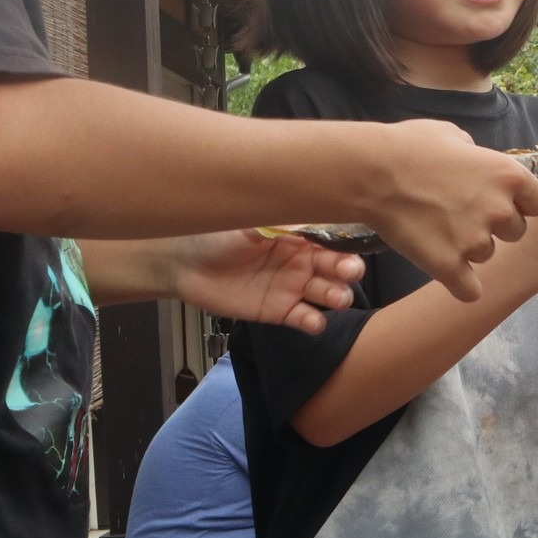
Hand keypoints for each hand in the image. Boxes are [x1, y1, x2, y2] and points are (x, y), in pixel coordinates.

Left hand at [164, 230, 364, 332]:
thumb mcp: (249, 223)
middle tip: (347, 272)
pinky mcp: (280, 312)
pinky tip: (312, 320)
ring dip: (338, 296)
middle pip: (337, 268)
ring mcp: (293, 288)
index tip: (352, 248)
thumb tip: (312, 214)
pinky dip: (314, 322)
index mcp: (299, 237)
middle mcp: (302, 262)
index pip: (332, 240)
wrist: (186, 265)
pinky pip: (306, 319)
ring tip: (333, 298)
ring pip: (328, 294)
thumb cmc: (216, 236)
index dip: (345, 245)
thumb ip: (280, 222)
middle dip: (348, 270)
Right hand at [362, 119, 537, 301]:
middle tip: (462, 215)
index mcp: (508, 176)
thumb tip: (479, 163)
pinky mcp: (450, 267)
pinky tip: (447, 271)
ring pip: (487, 256)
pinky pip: (470, 291)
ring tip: (439, 231)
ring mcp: (475, 241)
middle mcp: (499, 210)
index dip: (521, 205)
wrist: (372, 172)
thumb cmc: (410, 147)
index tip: (502, 203)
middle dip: (494, 227)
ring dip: (470, 249)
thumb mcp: (454, 135)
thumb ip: (478, 154)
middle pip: (516, 233)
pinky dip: (461, 285)